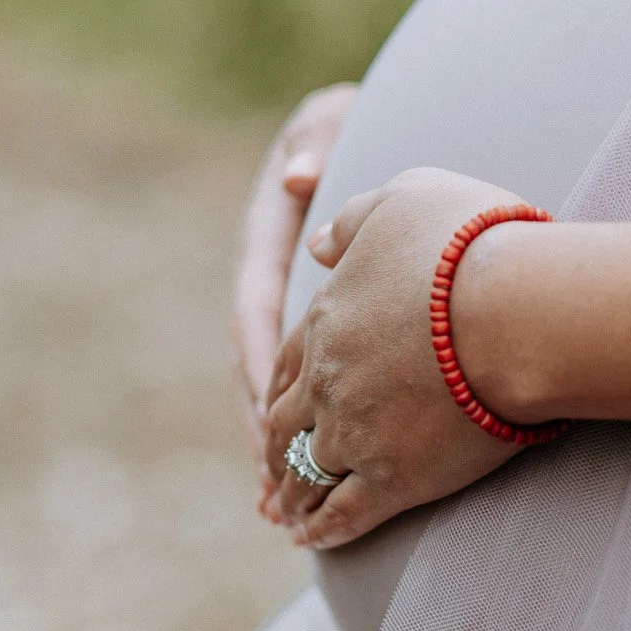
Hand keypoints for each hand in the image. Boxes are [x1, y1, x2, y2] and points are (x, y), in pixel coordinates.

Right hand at [233, 84, 356, 518]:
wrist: (374, 121)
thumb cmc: (356, 118)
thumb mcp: (334, 119)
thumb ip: (317, 141)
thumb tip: (294, 179)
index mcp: (267, 238)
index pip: (255, 308)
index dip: (258, 362)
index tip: (265, 411)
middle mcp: (271, 280)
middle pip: (258, 367)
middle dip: (264, 430)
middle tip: (273, 488)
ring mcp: (292, 309)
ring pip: (277, 389)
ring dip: (278, 449)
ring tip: (279, 513)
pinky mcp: (317, 328)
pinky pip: (305, 388)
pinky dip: (307, 435)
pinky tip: (310, 491)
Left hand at [263, 168, 533, 548]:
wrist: (517, 309)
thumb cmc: (473, 243)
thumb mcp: (404, 199)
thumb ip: (353, 221)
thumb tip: (312, 242)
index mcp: (327, 317)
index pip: (288, 359)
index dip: (284, 385)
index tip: (278, 403)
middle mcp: (325, 379)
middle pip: (286, 422)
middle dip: (279, 447)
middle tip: (274, 470)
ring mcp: (353, 434)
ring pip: (305, 474)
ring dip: (294, 496)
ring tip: (289, 516)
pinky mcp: (392, 480)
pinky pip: (343, 515)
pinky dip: (323, 532)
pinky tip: (313, 543)